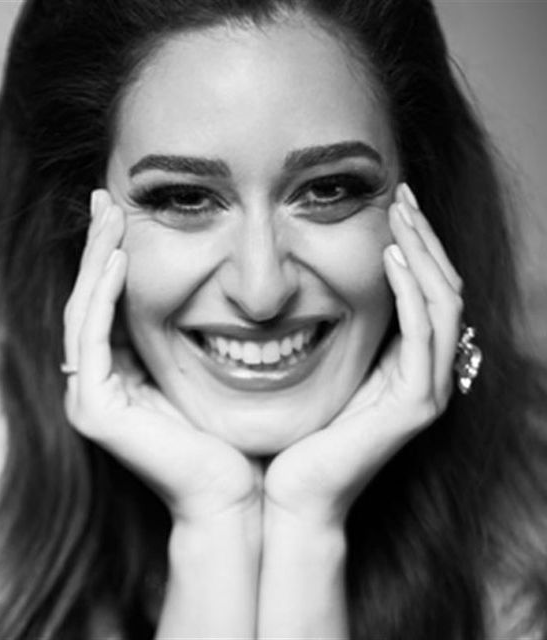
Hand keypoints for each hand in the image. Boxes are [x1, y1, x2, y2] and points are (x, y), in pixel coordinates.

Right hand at [63, 189, 260, 522]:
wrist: (231, 492)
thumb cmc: (228, 435)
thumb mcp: (204, 369)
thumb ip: (187, 334)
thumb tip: (206, 286)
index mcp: (118, 373)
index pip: (105, 302)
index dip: (109, 256)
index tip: (123, 212)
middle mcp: (94, 382)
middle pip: (87, 299)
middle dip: (95, 247)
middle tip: (104, 198)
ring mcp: (88, 396)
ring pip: (83, 311)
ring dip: (95, 261)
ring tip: (109, 216)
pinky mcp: (92, 409)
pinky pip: (91, 339)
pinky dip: (101, 297)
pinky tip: (117, 260)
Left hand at [264, 183, 463, 525]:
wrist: (295, 491)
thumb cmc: (300, 431)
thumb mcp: (323, 368)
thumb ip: (339, 333)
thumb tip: (318, 284)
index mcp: (406, 363)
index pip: (427, 290)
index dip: (415, 245)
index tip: (390, 204)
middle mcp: (426, 373)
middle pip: (445, 288)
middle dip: (424, 238)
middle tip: (400, 193)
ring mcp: (426, 390)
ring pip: (444, 304)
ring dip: (423, 254)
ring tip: (399, 212)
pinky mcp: (415, 404)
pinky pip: (424, 335)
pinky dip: (411, 293)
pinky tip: (390, 258)